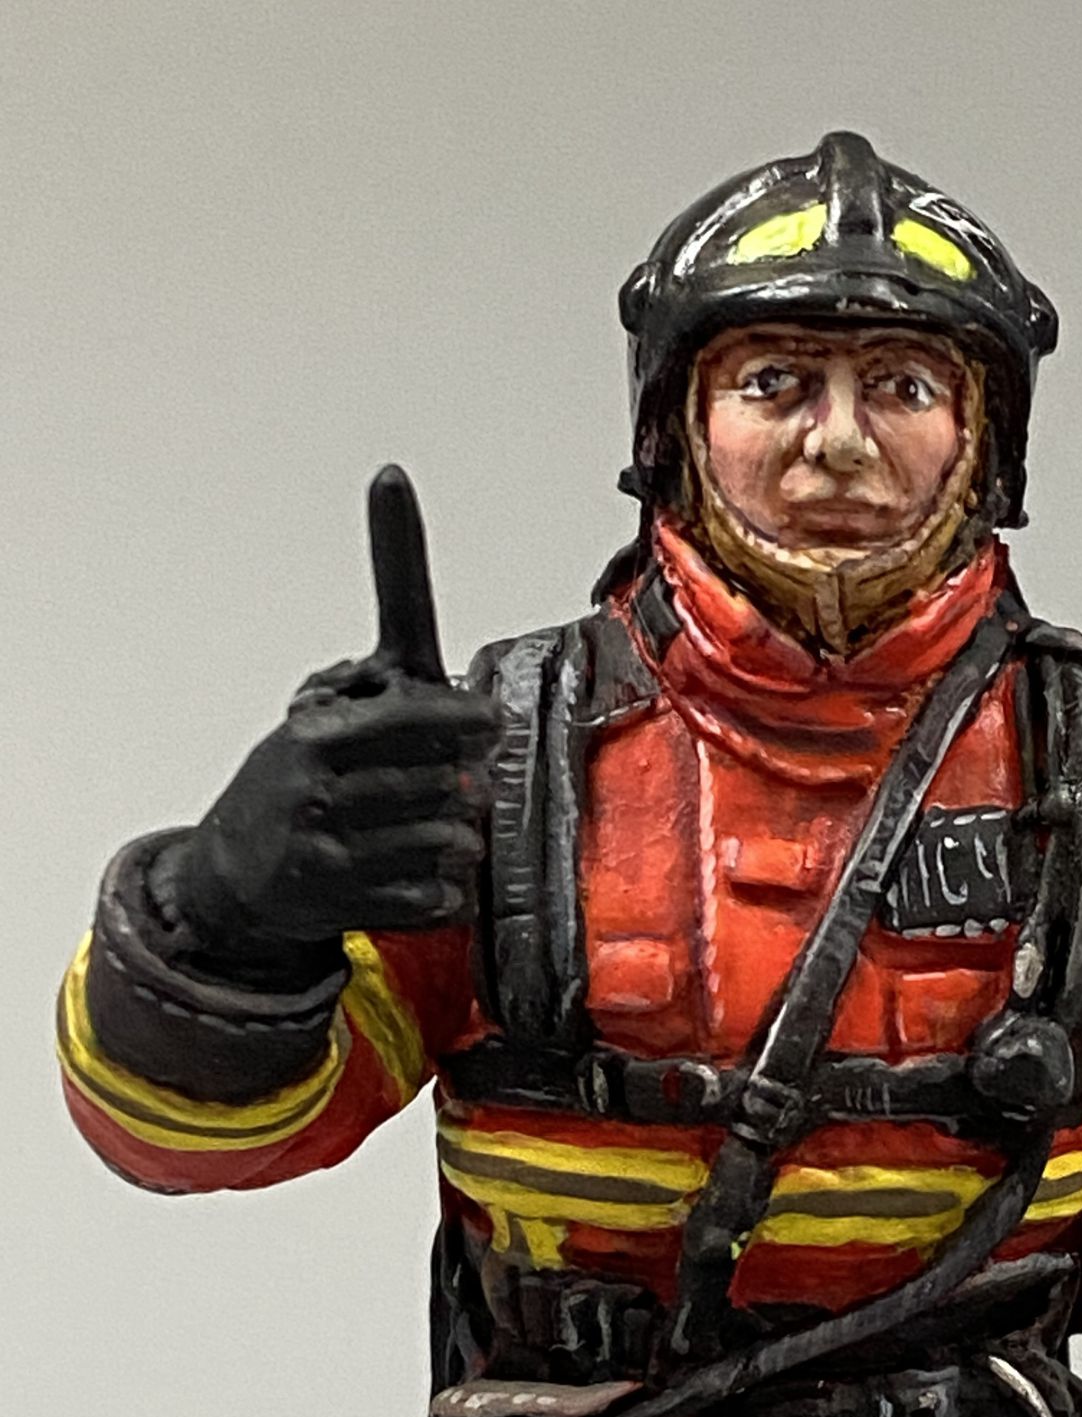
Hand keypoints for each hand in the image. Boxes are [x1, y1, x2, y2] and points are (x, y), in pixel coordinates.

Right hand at [168, 467, 499, 966]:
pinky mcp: (348, 906)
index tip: (486, 722)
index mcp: (320, 733)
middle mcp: (321, 790)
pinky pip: (440, 897)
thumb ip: (386, 628)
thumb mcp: (332, 694)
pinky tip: (416, 873)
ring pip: (450, 841)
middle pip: (446, 783)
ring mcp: (333, 853)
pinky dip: (445, 891)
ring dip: (456, 836)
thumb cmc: (303, 773)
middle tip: (445, 780)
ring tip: (428, 827)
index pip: (405, 720)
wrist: (233, 878)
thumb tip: (391, 482)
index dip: (454, 722)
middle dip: (460, 781)